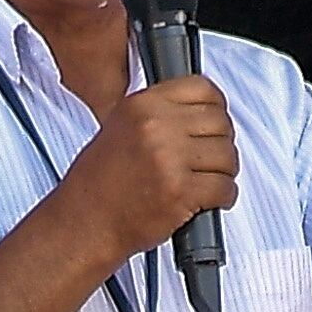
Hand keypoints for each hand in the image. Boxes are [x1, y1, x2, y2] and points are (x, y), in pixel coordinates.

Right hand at [59, 75, 237, 264]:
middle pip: (220, 122)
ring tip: (208, 182)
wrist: (84, 223)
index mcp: (141, 105)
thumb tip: (202, 113)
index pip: (202, 89)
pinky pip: (225, 187)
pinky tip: (208, 200)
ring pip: (227, 155)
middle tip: (211, 160)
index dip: (216, 109)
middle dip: (221, 144)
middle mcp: (155, 126)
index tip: (215, 125)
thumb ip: (159, 115)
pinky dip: (224, 196)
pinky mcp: (180, 190)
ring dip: (224, 172)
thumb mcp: (121, 128)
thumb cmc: (98, 184)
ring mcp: (169, 158)